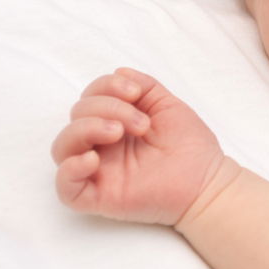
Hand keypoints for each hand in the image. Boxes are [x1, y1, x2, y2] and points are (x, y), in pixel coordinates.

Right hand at [51, 67, 224, 225]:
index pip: (90, 97)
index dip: (105, 87)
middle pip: (76, 117)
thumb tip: (120, 72)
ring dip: (86, 129)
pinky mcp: (98, 197)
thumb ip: (144, 86)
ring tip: (118, 133)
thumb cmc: (189, 145)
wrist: (206, 181)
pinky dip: (70, 170)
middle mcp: (101, 145)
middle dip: (106, 108)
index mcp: (114, 122)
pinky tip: (93, 159)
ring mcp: (98, 171)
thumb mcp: (167, 104)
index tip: (136, 93)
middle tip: (141, 123)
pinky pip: (64, 187)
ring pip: (62, 147)